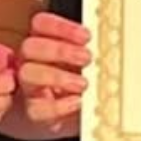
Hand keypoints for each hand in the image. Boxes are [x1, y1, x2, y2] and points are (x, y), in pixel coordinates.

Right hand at [16, 11, 90, 135]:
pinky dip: (58, 106)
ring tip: (83, 83)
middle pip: (31, 46)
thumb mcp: (85, 61)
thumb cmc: (79, 81)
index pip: (40, 24)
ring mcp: (29, 87)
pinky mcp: (34, 111)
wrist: (71, 116)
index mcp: (43, 42)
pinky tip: (77, 102)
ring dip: (57, 76)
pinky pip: (36, 108)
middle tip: (87, 58)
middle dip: (60, 50)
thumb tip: (112, 44)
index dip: (60, 27)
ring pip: (28, 74)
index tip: (86, 36)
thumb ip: (90, 50)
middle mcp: (31, 61)